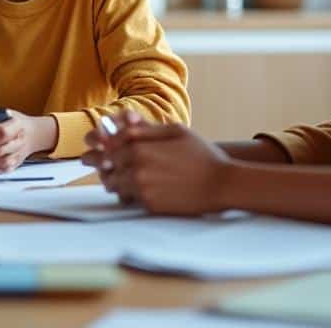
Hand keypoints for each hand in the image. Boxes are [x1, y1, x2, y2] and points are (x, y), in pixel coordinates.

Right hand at [0, 99, 24, 172]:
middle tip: (20, 129)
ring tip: (17, 138)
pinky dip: (10, 159)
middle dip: (17, 137)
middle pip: (5, 146)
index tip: (15, 119)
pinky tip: (10, 150)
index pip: (1, 133)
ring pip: (5, 159)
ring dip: (16, 149)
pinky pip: (1, 168)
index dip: (13, 126)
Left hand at [88, 118, 230, 215]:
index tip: (111, 147)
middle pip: (108, 165)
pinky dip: (130, 193)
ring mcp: (142, 188)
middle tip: (113, 164)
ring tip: (127, 176)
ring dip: (117, 179)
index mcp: (140, 147)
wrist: (221, 184)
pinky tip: (143, 188)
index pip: (110, 144)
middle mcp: (136, 168)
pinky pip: (129, 198)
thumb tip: (124, 125)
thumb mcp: (176, 131)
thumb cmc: (201, 155)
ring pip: (115, 184)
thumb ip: (146, 129)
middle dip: (109, 163)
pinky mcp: (149, 205)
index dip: (109, 144)